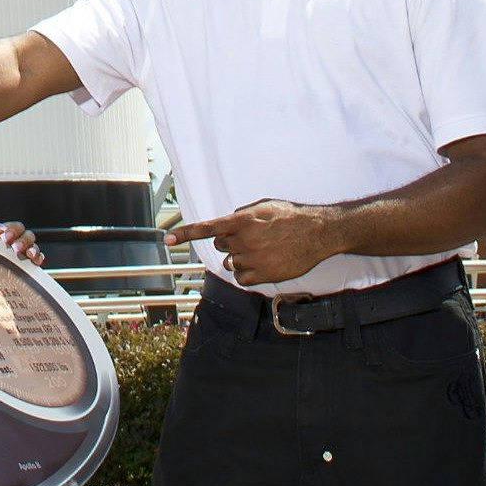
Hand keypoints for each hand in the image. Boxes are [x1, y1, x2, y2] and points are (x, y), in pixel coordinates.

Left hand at [0, 219, 45, 266]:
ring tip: (28, 254)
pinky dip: (38, 258)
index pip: (16, 227)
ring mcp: (21, 252)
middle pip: (27, 235)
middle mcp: (16, 241)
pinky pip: (37, 259)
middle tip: (15, 247)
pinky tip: (35, 261)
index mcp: (6, 232)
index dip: (13, 230)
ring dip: (33, 249)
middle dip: (23, 240)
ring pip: (34, 246)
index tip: (5, 237)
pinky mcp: (25, 265)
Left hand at [178, 200, 341, 285]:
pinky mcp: (263, 275)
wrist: (318, 232)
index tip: (167, 240)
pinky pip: (241, 279)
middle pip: (221, 246)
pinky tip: (261, 265)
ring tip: (262, 251)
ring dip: (240, 259)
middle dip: (230, 243)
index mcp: (242, 220)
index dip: (185, 234)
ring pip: (231, 263)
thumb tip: (228, 223)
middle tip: (251, 238)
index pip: (207, 228)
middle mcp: (245, 240)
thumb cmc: (292, 217)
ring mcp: (253, 259)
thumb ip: (242, 215)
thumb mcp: (264, 207)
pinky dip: (246, 274)